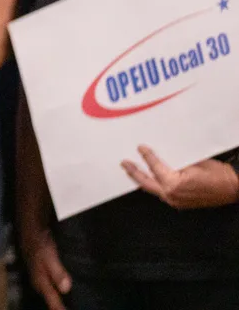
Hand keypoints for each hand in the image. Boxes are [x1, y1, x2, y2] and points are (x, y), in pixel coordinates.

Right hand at [22, 223, 71, 309]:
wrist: (29, 229)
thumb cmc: (39, 242)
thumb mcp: (49, 256)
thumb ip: (57, 272)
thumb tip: (66, 289)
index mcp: (40, 282)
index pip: (53, 302)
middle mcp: (39, 283)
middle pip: (51, 301)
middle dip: (59, 307)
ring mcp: (40, 278)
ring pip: (51, 295)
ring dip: (59, 301)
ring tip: (70, 305)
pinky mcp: (43, 273)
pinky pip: (52, 288)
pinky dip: (59, 292)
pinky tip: (67, 292)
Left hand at [122, 145, 238, 209]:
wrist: (233, 188)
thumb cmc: (217, 174)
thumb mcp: (193, 162)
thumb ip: (175, 161)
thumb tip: (161, 155)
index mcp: (173, 184)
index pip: (154, 167)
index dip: (147, 156)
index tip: (140, 147)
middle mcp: (171, 195)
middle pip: (147, 183)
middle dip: (134, 172)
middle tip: (124, 163)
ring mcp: (176, 201)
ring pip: (153, 189)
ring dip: (142, 180)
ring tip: (132, 171)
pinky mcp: (180, 203)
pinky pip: (162, 193)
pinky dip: (154, 185)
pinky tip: (150, 179)